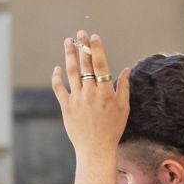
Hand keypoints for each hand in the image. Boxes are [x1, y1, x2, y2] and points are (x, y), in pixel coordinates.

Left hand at [51, 31, 129, 156]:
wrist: (95, 149)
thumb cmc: (113, 129)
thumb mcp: (123, 108)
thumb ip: (124, 87)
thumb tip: (126, 69)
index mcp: (106, 92)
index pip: (100, 65)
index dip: (96, 49)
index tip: (93, 37)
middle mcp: (90, 93)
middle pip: (85, 65)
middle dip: (82, 47)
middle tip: (80, 33)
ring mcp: (77, 99)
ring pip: (71, 72)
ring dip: (69, 55)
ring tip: (68, 42)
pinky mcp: (66, 107)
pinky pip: (59, 88)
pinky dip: (57, 77)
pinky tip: (58, 68)